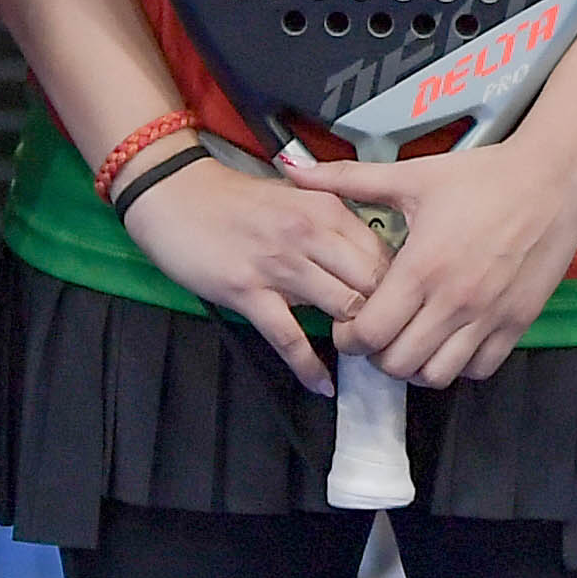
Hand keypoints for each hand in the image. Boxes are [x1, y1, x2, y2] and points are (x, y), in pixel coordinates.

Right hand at [114, 154, 392, 392]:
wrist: (175, 193)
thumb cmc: (237, 200)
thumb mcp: (300, 198)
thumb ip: (336, 228)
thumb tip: (372, 265)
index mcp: (330, 208)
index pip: (386, 255)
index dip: (400, 288)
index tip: (401, 310)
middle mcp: (312, 233)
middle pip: (375, 285)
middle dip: (387, 316)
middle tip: (387, 339)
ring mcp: (280, 263)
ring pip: (342, 308)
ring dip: (355, 339)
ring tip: (359, 358)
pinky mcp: (247, 290)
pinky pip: (289, 337)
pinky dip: (309, 366)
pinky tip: (322, 384)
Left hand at [287, 127, 576, 389]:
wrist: (552, 180)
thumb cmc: (481, 177)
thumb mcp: (412, 175)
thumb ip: (347, 179)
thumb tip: (292, 168)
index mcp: (421, 268)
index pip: (368, 333)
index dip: (349, 336)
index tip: (349, 322)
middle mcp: (453, 301)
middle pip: (397, 363)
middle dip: (377, 355)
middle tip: (378, 332)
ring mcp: (488, 316)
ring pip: (437, 375)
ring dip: (416, 365)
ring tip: (413, 339)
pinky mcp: (517, 322)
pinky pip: (479, 369)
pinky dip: (459, 364)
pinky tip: (451, 339)